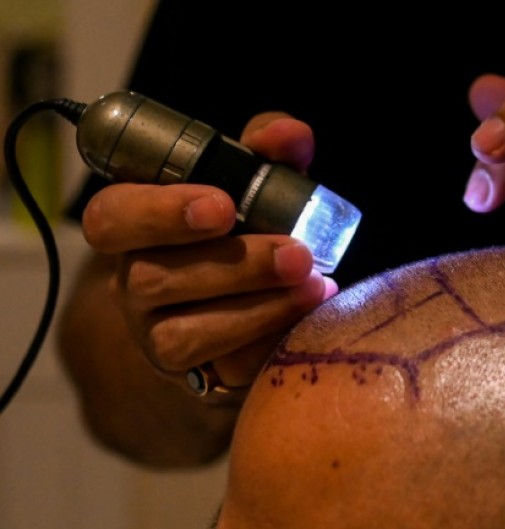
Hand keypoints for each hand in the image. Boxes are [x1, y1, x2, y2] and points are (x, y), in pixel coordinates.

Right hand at [80, 113, 336, 389]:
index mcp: (136, 228)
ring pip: (183, 333)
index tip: (224, 206)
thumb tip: (289, 135)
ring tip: (313, 286)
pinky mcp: (196, 377)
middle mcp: (135, 283)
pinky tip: (308, 320)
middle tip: (295, 254)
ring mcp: (157, 336)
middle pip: (153, 278)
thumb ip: (267, 154)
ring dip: (257, 308)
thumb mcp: (252, 184)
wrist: (241, 312)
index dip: (160, 212)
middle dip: (233, 266)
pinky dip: (270, 343)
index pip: (112, 218)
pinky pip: (225, 370)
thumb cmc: (242, 233)